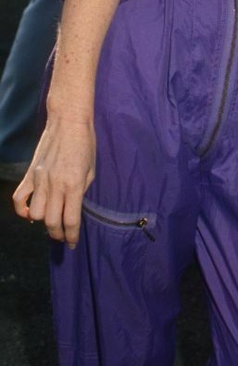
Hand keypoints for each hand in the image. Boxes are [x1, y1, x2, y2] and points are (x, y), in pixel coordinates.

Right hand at [12, 112, 95, 247]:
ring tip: (49, 220)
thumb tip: (72, 208)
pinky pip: (18, 199)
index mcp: (74, 185)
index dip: (71, 236)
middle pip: (51, 221)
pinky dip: (22, 210)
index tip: (72, 244)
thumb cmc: (85, 144)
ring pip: (35, 214)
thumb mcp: (91, 170)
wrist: (68, 122)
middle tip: (62, 235)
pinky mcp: (29, 174)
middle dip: (57, 234)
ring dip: (42, 222)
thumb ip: (81, 191)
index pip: (70, 220)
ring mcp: (40, 180)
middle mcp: (55, 185)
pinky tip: (30, 212)